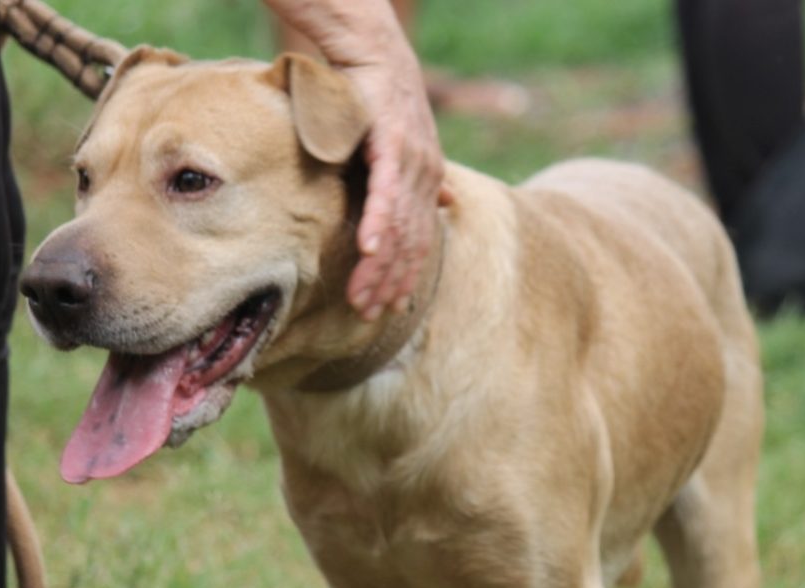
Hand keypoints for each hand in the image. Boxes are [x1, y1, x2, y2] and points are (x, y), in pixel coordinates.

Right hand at [340, 56, 450, 320]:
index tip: (386, 308)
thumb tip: (444, 205)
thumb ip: (413, 182)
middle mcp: (426, 177)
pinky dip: (377, 224)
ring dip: (378, 266)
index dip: (404, 277)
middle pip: (409, 244)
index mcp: (428, 182)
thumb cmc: (378, 101)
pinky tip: (368, 250)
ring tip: (360, 297)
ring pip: (397, 227)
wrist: (373, 54)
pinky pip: (385, 193)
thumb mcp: (400, 147)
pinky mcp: (392, 145)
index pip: (418, 242)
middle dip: (388, 283)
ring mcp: (412, 163)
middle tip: (368, 315)